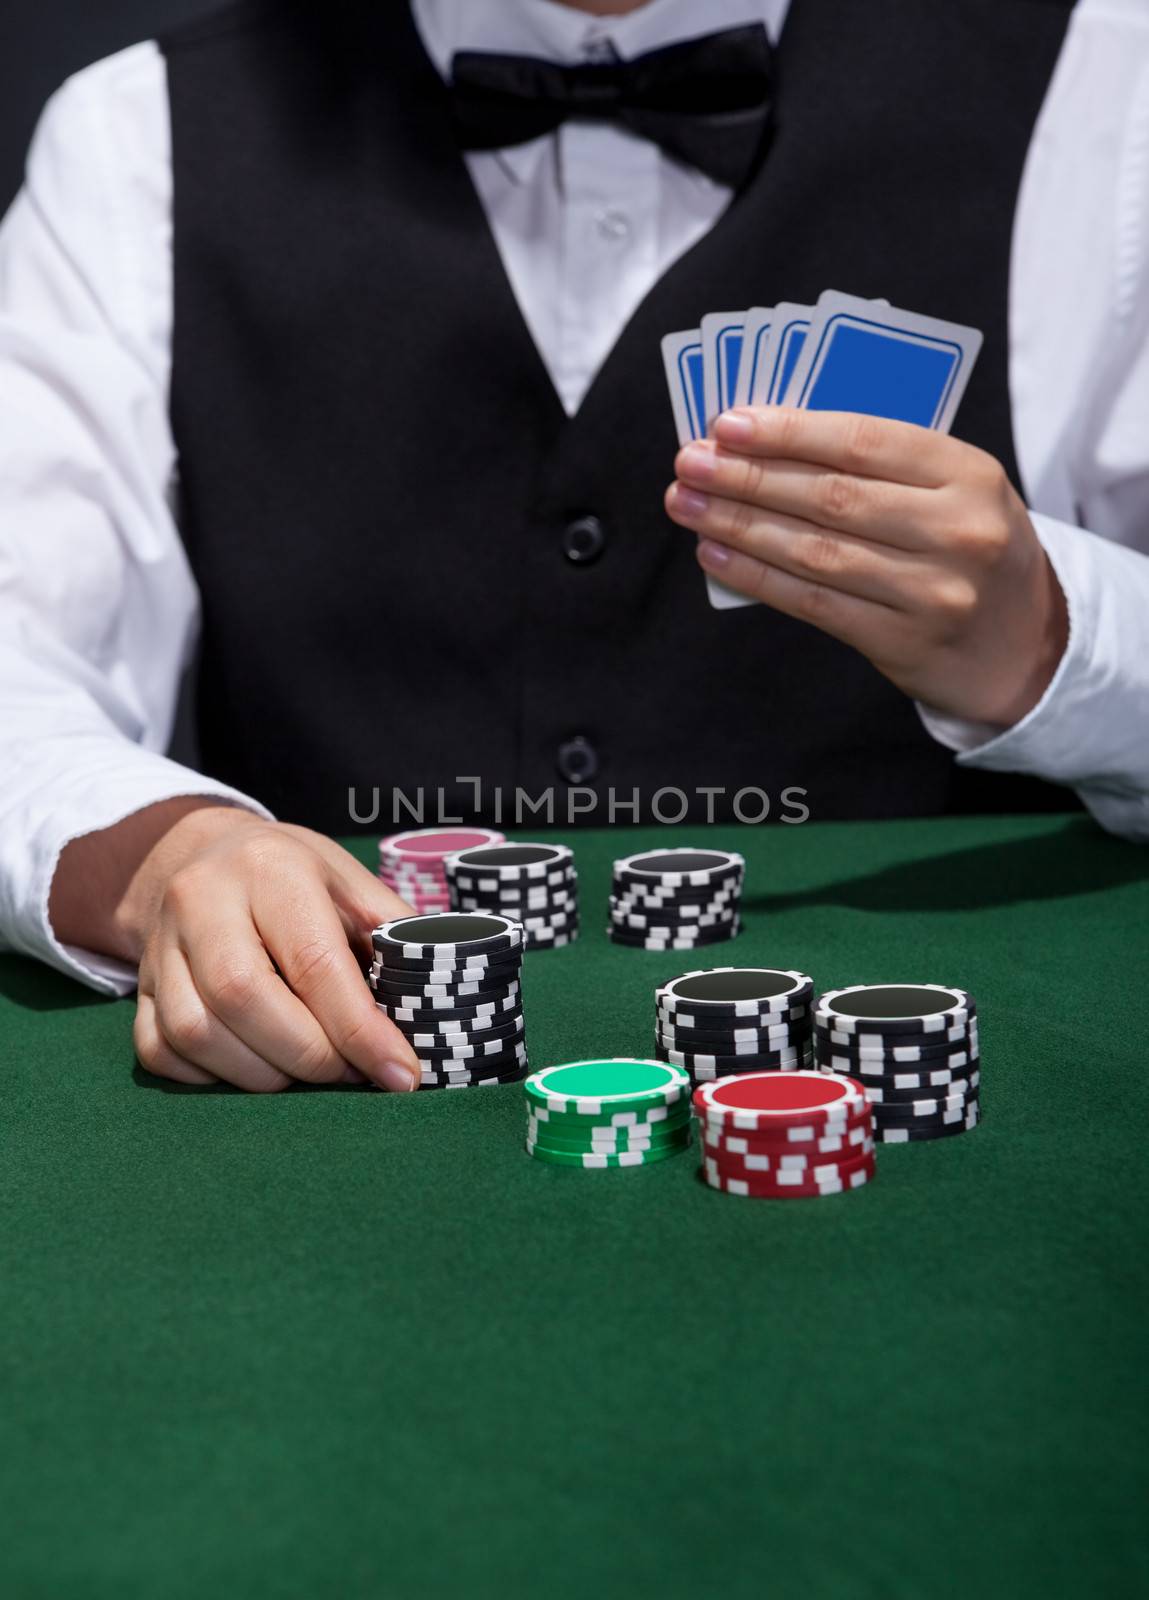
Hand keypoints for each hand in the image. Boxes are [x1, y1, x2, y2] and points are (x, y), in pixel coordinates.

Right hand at [53, 802, 422, 1092]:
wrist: (202, 853)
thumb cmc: (293, 875)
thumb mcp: (350, 882)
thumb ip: (394, 934)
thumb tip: (439, 1004)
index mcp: (270, 868)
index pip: (314, 961)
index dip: (360, 1029)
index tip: (401, 1073)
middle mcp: (203, 900)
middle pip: (245, 999)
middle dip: (310, 1055)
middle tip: (351, 1073)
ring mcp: (159, 945)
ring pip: (197, 1033)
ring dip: (263, 1075)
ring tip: (308, 1072)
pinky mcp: (137, 986)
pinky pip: (161, 1052)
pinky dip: (212, 1078)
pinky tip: (254, 1066)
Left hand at [666, 407, 1068, 727]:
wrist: (1026, 648)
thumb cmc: (971, 548)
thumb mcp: (955, 489)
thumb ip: (884, 464)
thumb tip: (771, 441)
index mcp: (970, 473)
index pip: (865, 441)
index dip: (789, 431)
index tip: (726, 424)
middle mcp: (956, 531)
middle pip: (830, 496)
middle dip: (747, 477)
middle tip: (688, 463)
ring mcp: (931, 593)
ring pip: (814, 551)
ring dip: (739, 525)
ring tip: (687, 504)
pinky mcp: (902, 643)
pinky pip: (812, 603)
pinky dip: (755, 576)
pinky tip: (714, 554)